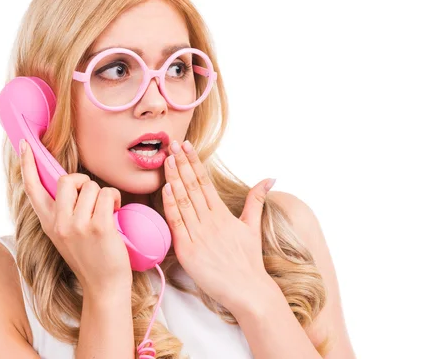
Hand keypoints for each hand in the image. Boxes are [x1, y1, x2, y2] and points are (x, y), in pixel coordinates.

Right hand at [19, 139, 131, 295]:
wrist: (104, 285)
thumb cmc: (90, 257)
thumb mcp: (65, 234)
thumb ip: (62, 211)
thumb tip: (69, 183)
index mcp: (48, 223)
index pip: (32, 188)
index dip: (28, 164)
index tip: (25, 144)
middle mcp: (59, 223)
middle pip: (66, 179)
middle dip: (83, 181)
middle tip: (92, 196)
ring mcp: (77, 225)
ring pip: (90, 186)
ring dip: (104, 194)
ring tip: (107, 211)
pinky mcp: (98, 227)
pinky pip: (106, 194)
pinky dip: (114, 199)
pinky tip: (115, 212)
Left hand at [161, 140, 276, 313]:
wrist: (249, 291)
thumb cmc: (249, 261)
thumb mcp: (253, 226)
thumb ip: (257, 200)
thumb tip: (270, 178)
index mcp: (223, 214)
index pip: (205, 182)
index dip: (194, 162)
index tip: (186, 146)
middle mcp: (211, 221)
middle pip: (193, 187)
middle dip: (181, 164)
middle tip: (171, 144)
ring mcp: (199, 235)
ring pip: (183, 201)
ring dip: (174, 179)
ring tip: (166, 159)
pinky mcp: (188, 251)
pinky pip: (177, 224)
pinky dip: (171, 206)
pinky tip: (166, 189)